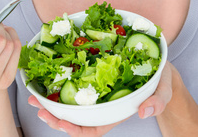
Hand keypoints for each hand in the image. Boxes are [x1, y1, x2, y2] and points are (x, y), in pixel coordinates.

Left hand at [28, 61, 172, 135]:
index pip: (92, 130)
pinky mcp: (94, 76)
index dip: (74, 130)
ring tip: (35, 95)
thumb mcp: (163, 91)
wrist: (160, 67)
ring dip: (52, 101)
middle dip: (55, 116)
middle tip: (38, 108)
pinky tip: (50, 76)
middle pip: (75, 118)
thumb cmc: (160, 81)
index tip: (60, 123)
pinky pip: (75, 82)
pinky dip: (61, 82)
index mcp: (115, 113)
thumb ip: (157, 102)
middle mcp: (102, 105)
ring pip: (71, 103)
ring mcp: (97, 91)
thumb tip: (145, 112)